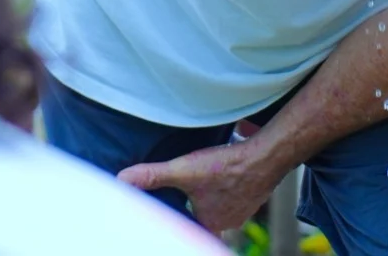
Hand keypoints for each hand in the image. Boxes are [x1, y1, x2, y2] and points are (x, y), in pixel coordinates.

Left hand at [117, 138, 288, 235]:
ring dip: (210, 197)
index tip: (171, 213)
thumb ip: (152, 176)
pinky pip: (233, 195)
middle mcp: (227, 222)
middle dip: (193, 207)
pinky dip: (225, 187)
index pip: (188, 230)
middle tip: (184, 193)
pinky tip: (220, 174)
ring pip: (219, 207)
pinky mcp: (252, 195)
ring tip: (201, 184)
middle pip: (203, 218)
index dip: (178, 221)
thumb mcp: (183, 170)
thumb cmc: (226, 167)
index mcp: (209, 223)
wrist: (265, 157)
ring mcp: (242, 209)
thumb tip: (122, 180)